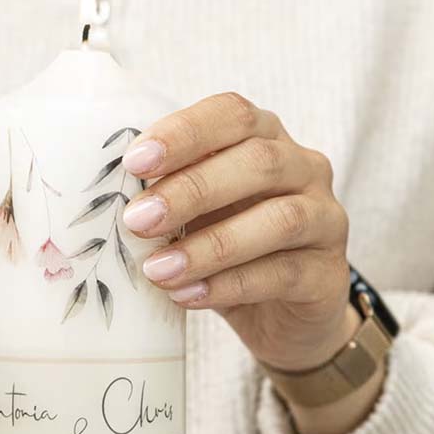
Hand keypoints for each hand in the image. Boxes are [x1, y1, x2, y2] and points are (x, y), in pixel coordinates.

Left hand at [121, 92, 354, 372]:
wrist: (284, 318)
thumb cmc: (229, 251)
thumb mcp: (195, 216)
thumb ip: (168, 197)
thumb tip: (105, 198)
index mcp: (266, 139)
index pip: (232, 115)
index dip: (184, 133)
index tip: (134, 162)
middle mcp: (304, 169)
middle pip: (258, 162)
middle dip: (192, 190)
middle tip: (137, 221)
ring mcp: (326, 220)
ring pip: (279, 220)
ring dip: (212, 245)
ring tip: (158, 271)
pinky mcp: (328, 275)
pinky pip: (283, 273)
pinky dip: (230, 285)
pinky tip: (188, 296)